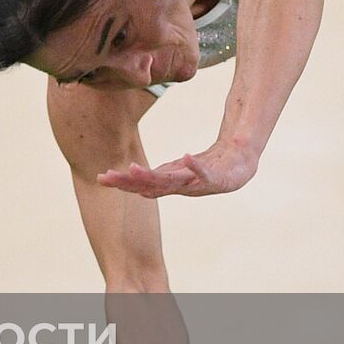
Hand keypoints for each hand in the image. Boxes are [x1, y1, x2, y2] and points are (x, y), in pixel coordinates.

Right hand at [97, 142, 258, 197]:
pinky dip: (195, 166)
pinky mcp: (220, 178)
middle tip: (109, 177)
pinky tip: (185, 156)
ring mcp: (201, 184)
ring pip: (173, 182)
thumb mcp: (177, 168)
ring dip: (153, 177)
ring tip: (134, 169)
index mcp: (171, 185)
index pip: (142, 185)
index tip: (102, 178)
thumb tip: (129, 175)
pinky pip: (206, 172)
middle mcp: (183, 188)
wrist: (240, 161)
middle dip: (129, 182)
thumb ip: (156, 175)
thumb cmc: (208, 164)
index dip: (122, 184)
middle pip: (152, 186)